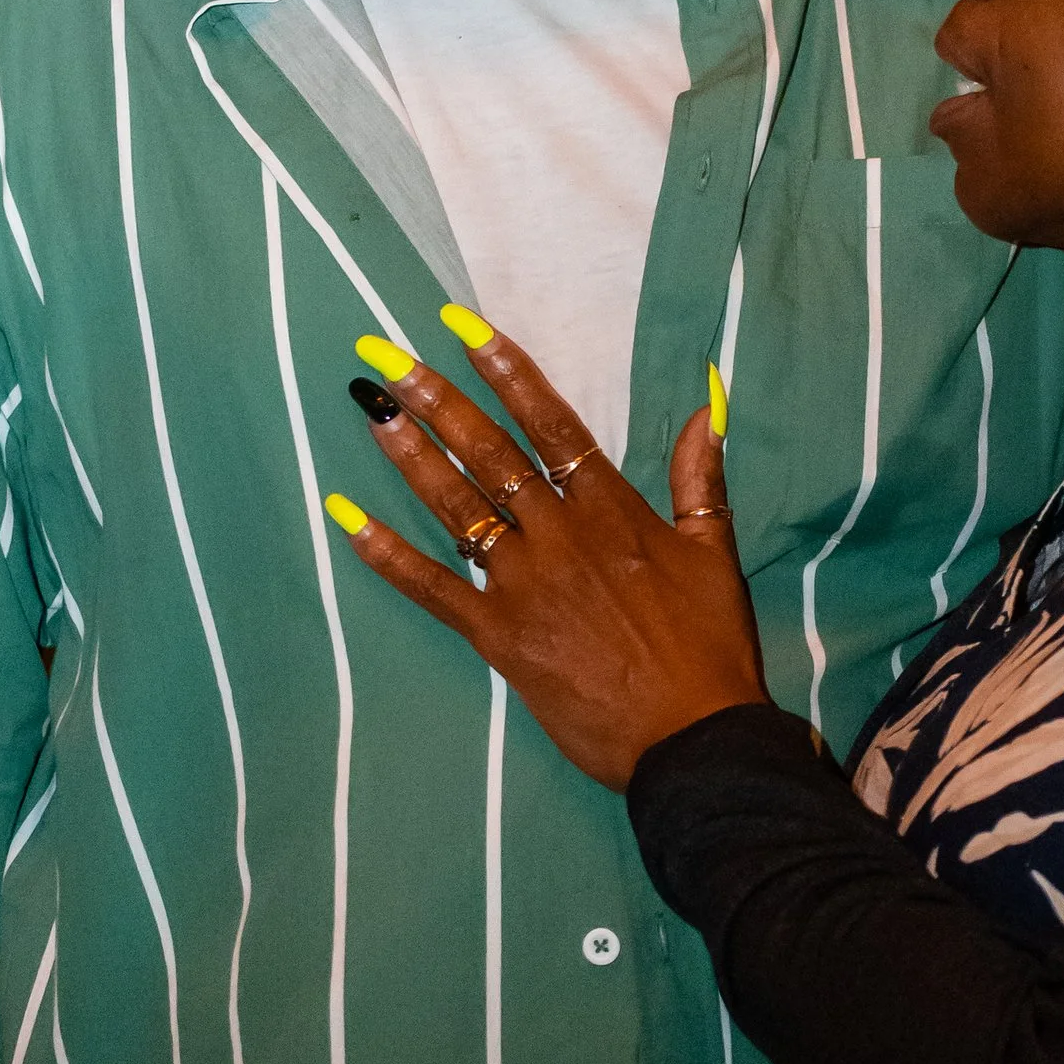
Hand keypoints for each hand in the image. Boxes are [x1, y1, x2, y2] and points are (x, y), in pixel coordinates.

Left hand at [331, 315, 771, 785]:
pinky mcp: (498, 637)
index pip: (549, 422)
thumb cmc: (710, 649)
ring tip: (370, 411)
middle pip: (488, 451)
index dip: (504, 369)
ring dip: (408, 456)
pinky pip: (433, 588)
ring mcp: (524, 584)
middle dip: (434, 398)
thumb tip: (705, 406)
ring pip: (456, 505)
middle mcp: (560, 535)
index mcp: (611, 510)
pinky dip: (387, 555)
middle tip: (383, 355)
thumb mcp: (715, 554)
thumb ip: (699, 478)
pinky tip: (348, 519)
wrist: (693, 738)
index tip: (460, 324)